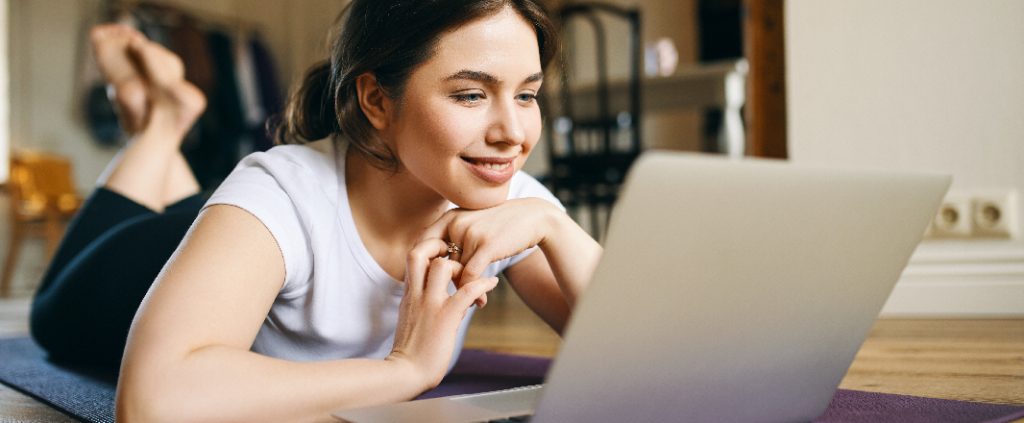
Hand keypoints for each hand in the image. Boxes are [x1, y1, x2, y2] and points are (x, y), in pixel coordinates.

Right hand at [389, 239, 498, 389]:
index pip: (412, 258)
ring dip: (462, 266)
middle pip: (419, 252)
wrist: (405, 373)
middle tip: (456, 253)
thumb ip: (426, 305)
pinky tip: (492, 283)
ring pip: (443, 266)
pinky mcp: (445, 317)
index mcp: (408, 295)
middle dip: (438, 245)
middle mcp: (416, 295)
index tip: (444, 253)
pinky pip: (467, 291)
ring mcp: (430, 304)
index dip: (428, 249)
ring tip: (474, 273)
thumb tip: (454, 300)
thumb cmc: (411, 352)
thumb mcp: (412, 321)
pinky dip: (483, 284)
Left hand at [418, 198, 558, 289]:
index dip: (422, 266)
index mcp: (449, 217)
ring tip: (471, 303)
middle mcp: (456, 222)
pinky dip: (474, 292)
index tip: (427, 285)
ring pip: (456, 272)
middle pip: (440, 262)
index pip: (423, 244)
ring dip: (463, 292)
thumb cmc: (502, 226)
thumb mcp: (474, 225)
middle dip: (445, 284)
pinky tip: (481, 299)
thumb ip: (454, 239)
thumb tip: (433, 263)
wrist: (533, 217)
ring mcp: (470, 233)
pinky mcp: (486, 245)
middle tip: (448, 300)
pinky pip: (471, 276)